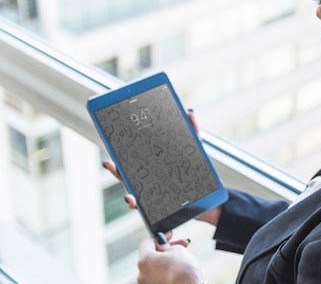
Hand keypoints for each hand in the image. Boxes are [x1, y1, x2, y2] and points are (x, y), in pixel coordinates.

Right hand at [102, 110, 223, 223]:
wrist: (209, 197)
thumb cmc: (196, 172)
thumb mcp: (195, 151)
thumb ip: (193, 133)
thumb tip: (189, 112)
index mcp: (154, 168)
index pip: (134, 162)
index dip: (121, 158)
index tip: (111, 150)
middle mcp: (150, 183)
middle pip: (129, 179)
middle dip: (117, 172)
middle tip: (108, 164)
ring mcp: (155, 197)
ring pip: (136, 198)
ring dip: (129, 197)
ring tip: (128, 195)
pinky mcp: (163, 209)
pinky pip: (150, 212)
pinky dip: (141, 208)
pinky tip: (136, 203)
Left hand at [137, 236, 202, 283]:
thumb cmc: (183, 271)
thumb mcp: (177, 250)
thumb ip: (166, 246)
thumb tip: (162, 246)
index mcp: (144, 260)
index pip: (147, 242)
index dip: (159, 237)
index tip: (169, 235)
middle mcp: (141, 274)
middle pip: (152, 255)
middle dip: (166, 249)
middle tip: (180, 245)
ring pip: (156, 267)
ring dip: (167, 260)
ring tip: (183, 258)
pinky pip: (158, 277)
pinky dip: (166, 272)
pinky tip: (178, 270)